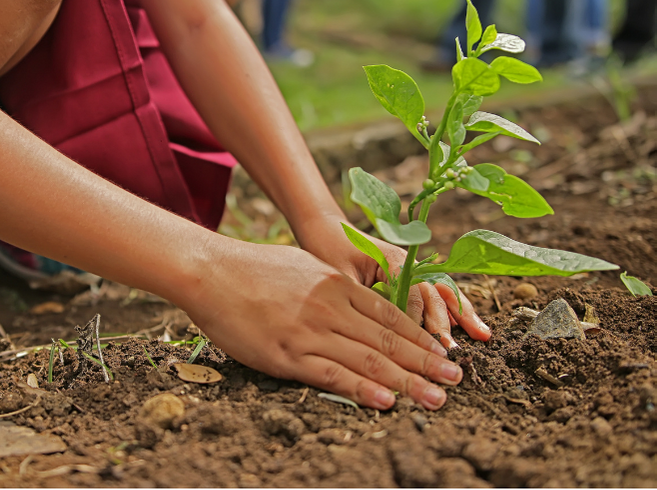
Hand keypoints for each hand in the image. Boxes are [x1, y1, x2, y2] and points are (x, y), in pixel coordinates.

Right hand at [180, 240, 464, 410]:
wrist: (211, 271)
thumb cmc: (254, 268)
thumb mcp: (304, 266)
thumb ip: (333, 286)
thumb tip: (357, 300)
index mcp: (336, 284)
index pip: (390, 316)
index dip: (421, 337)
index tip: (443, 353)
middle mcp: (331, 307)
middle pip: (388, 340)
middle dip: (426, 362)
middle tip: (456, 380)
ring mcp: (310, 331)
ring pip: (368, 361)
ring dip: (407, 381)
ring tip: (436, 397)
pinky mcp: (286, 354)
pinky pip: (332, 375)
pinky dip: (362, 390)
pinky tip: (387, 401)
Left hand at [293, 214, 490, 347]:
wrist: (326, 229)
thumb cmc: (327, 251)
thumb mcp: (340, 276)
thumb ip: (362, 298)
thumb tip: (376, 331)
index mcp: (392, 260)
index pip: (412, 295)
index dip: (418, 322)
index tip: (424, 347)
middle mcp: (408, 263)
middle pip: (433, 294)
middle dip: (444, 324)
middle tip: (452, 352)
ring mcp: (412, 268)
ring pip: (442, 292)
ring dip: (461, 314)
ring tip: (483, 335)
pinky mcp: (410, 276)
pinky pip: (436, 293)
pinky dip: (455, 308)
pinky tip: (472, 326)